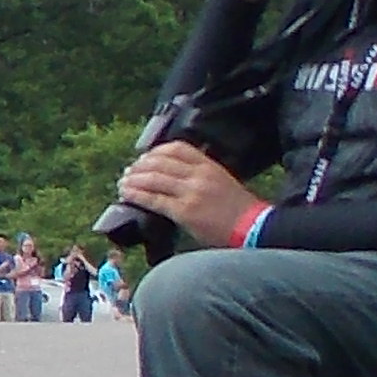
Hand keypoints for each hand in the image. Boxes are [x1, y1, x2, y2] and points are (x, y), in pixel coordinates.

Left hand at [115, 140, 267, 251]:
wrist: (252, 228)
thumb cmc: (240, 209)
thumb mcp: (222, 181)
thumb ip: (200, 174)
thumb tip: (174, 174)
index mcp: (209, 166)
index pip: (177, 148)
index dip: (156, 151)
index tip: (145, 157)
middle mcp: (199, 175)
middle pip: (160, 162)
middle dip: (140, 166)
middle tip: (129, 171)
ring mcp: (191, 192)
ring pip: (153, 179)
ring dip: (133, 180)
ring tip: (123, 182)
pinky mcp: (184, 211)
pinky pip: (154, 199)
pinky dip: (136, 195)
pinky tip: (127, 194)